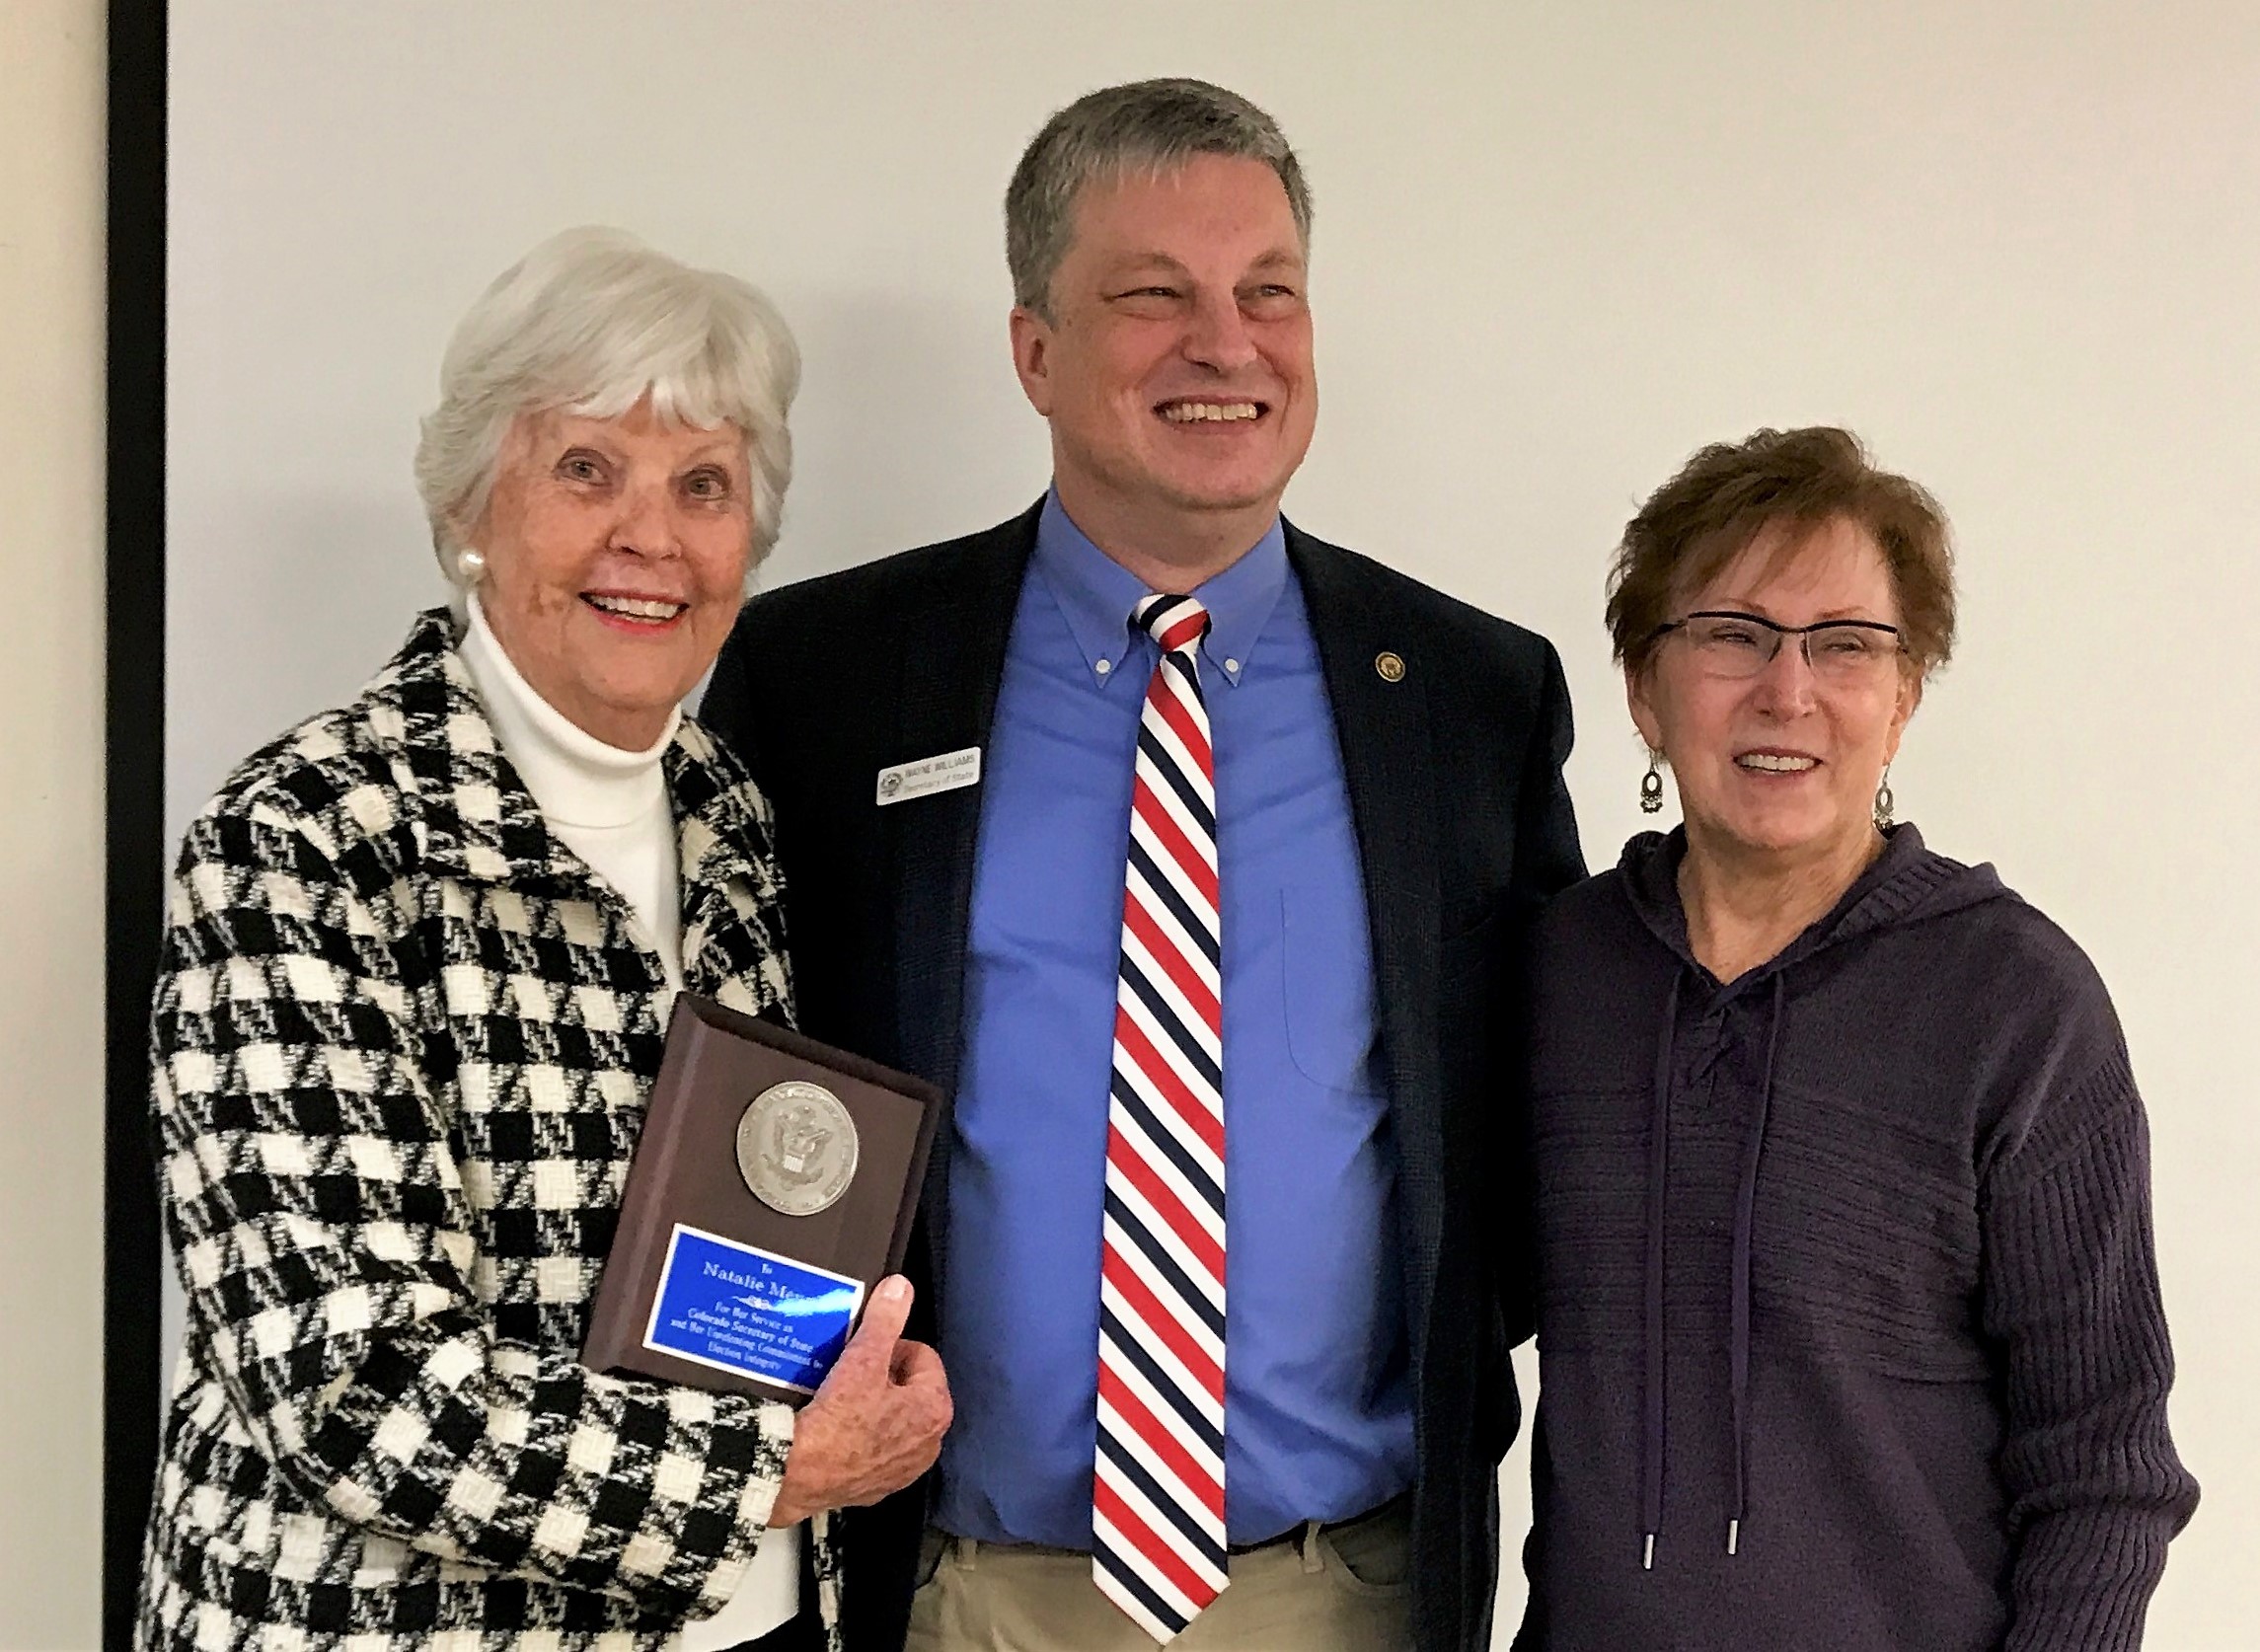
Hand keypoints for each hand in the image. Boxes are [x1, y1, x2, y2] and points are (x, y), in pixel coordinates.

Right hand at [767, 1276, 951, 1525]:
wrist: (800, 1474)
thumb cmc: (839, 1418)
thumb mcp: (863, 1359)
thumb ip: (884, 1319)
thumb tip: (900, 1286)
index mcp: (936, 1408)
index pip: (922, 1356)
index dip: (891, 1346)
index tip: (864, 1351)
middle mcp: (930, 1443)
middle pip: (910, 1389)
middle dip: (884, 1377)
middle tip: (851, 1374)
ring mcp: (905, 1469)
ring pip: (894, 1420)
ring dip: (875, 1408)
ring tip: (843, 1400)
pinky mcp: (879, 1487)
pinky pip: (876, 1449)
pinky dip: (863, 1438)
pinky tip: (838, 1430)